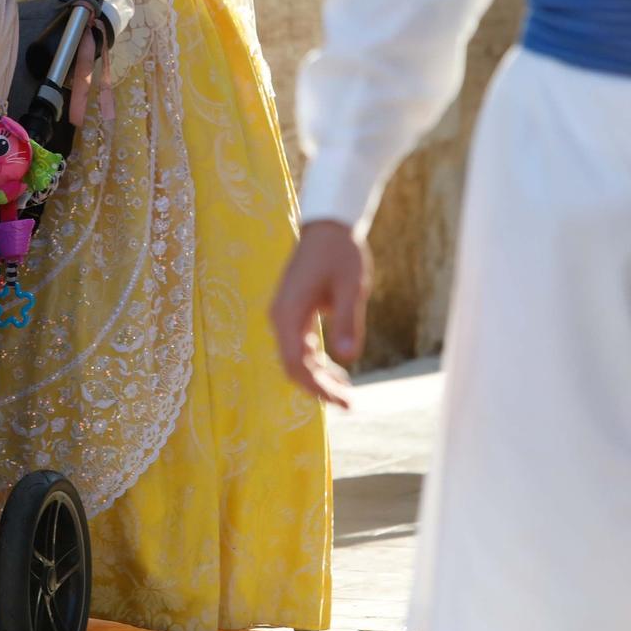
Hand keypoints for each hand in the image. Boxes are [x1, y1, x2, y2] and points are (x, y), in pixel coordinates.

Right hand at [269, 220, 370, 408]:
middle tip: (350, 404)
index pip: (296, 364)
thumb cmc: (340, 253)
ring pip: (297, 358)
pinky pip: (300, 346)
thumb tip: (348, 358)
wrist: (328, 225)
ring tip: (346, 395)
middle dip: (320, 388)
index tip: (342, 402)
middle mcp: (280, 317)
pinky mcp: (293, 311)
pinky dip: (317, 362)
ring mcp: (285, 315)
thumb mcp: (350, 287)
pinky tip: (337, 372)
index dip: (317, 388)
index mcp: (288, 314)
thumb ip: (347, 321)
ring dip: (319, 378)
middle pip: (294, 366)